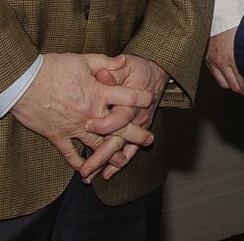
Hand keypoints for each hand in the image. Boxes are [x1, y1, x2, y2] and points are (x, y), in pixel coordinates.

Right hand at [9, 53, 154, 172]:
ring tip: (123, 160)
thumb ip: (105, 63)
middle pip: (119, 127)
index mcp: (97, 92)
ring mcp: (74, 127)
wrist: (22, 82)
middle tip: (149, 139)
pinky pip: (70, 154)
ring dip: (111, 154)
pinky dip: (79, 164)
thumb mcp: (82, 60)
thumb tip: (124, 61)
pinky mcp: (57, 136)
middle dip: (136, 135)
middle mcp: (89, 113)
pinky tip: (86, 171)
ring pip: (98, 145)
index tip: (149, 100)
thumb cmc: (52, 67)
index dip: (141, 98)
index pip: (127, 98)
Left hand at [84, 54, 169, 180]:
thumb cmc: (137, 67)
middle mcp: (136, 118)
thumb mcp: (126, 65)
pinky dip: (119, 164)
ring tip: (89, 177)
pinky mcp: (138, 132)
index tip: (86, 126)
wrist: (157, 70)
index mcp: (132, 103)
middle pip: (118, 141)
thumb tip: (102, 74)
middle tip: (85, 169)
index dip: (104, 124)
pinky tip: (106, 174)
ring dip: (106, 164)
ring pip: (121, 150)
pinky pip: (130, 151)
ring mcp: (138, 127)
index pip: (119, 118)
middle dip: (101, 157)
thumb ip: (112, 72)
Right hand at [206, 27, 243, 94]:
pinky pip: (216, 77)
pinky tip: (232, 79)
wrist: (225, 16)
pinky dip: (225, 80)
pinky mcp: (209, 60)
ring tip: (243, 86)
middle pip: (234, 85)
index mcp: (232, 57)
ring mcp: (214, 61)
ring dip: (234, 86)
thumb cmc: (240, 26)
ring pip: (225, 84)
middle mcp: (221, 61)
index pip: (242, 81)